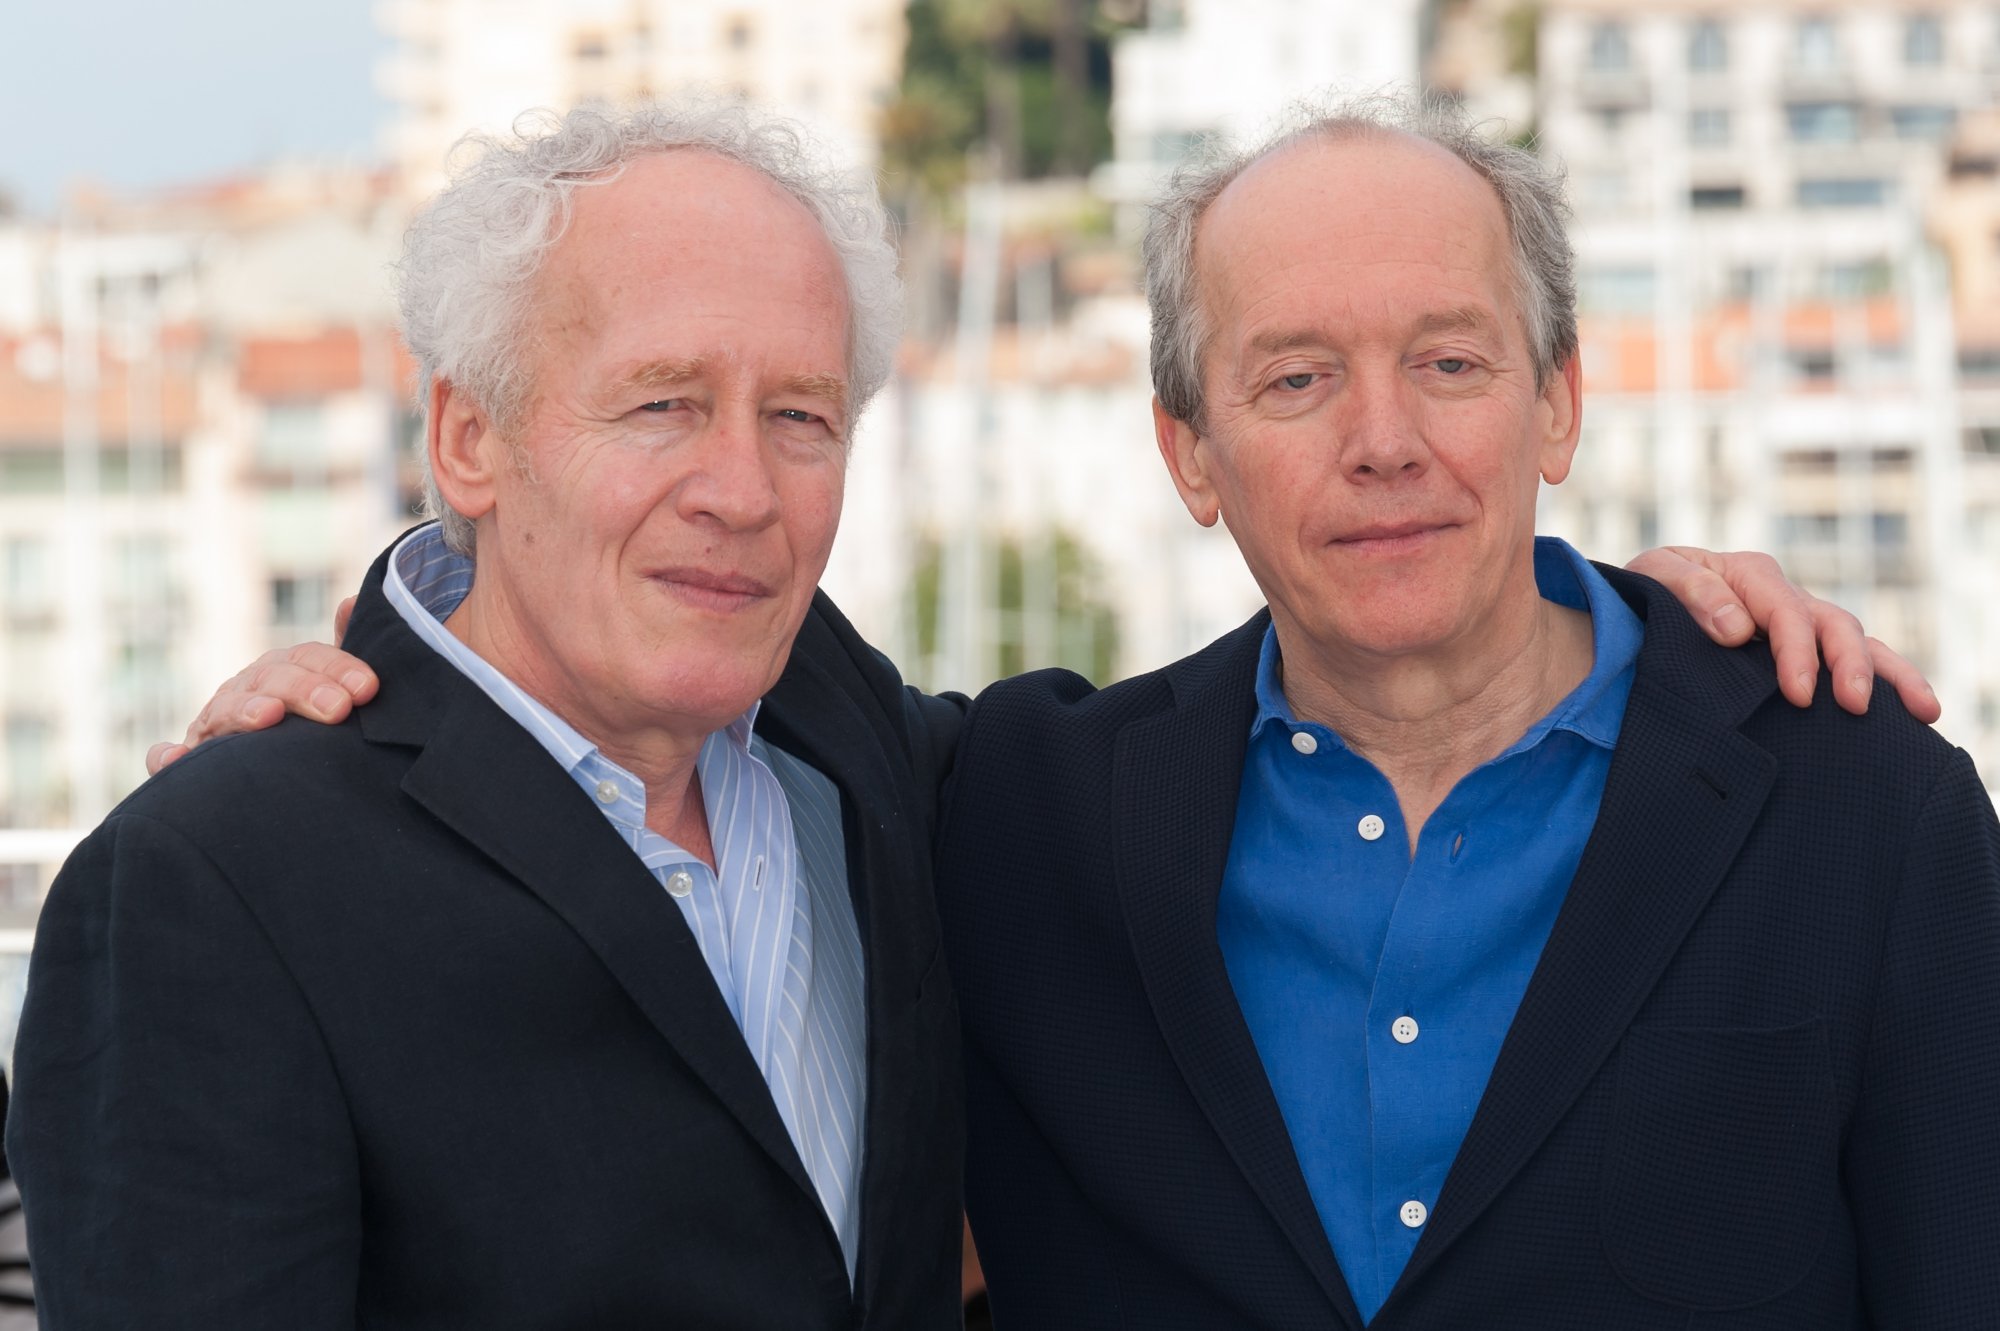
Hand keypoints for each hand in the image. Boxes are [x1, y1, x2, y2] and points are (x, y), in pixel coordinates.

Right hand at [146, 597, 377, 773]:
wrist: (264, 772)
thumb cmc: (302, 722)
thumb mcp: (325, 685)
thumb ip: (340, 654)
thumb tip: (354, 601)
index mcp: (278, 672)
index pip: (306, 658)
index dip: (337, 668)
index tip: (368, 687)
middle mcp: (243, 691)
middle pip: (270, 680)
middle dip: (304, 690)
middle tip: (338, 709)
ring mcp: (212, 725)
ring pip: (224, 711)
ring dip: (244, 711)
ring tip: (269, 716)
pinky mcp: (188, 759)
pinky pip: (168, 758)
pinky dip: (166, 756)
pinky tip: (174, 759)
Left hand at [1628, 546, 1939, 722]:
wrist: (1638, 611)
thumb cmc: (1646, 592)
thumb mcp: (1655, 577)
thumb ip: (1691, 591)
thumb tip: (1737, 627)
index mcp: (1749, 575)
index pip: (1786, 611)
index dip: (1796, 652)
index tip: (1797, 694)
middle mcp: (1783, 598)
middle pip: (1833, 625)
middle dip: (1850, 665)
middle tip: (1855, 706)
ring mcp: (1798, 626)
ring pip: (1857, 643)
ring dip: (1891, 674)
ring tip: (1923, 711)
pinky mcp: (1802, 654)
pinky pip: (1851, 664)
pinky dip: (1887, 684)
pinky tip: (1913, 717)